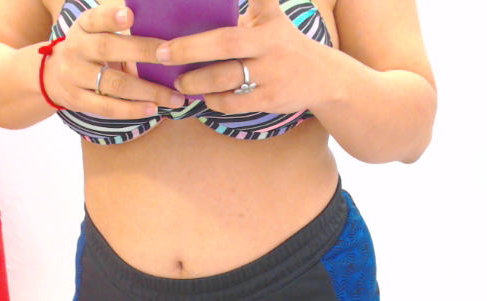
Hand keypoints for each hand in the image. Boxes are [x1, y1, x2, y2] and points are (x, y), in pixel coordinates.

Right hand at [42, 5, 185, 118]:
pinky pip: (107, 107)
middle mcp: (76, 48)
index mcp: (84, 27)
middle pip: (108, 48)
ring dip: (147, 91)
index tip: (130, 15)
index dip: (111, 17)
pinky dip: (132, 109)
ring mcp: (74, 75)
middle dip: (142, 52)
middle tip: (170, 56)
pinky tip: (152, 109)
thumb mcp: (95, 36)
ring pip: (113, 83)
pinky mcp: (77, 100)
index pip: (95, 18)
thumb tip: (165, 51)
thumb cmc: (88, 53)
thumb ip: (122, 40)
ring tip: (173, 98)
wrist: (51, 76)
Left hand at [154, 0, 329, 113]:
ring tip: (180, 83)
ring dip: (197, 83)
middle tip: (162, 56)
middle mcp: (269, 52)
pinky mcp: (269, 102)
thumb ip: (255, 2)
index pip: (229, 28)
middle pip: (225, 50)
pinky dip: (215, 101)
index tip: (170, 37)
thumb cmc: (287, 44)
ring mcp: (270, 79)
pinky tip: (205, 96)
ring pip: (226, 82)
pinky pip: (234, 104)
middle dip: (188, 53)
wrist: (324, 78)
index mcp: (266, 30)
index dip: (199, 34)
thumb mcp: (273, 17)